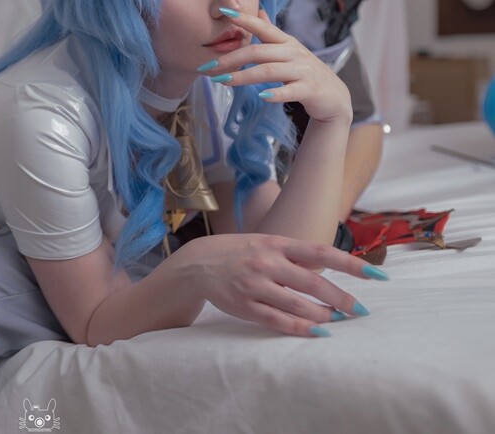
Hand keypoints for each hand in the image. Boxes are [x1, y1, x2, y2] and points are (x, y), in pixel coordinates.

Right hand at [178, 232, 385, 336]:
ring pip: (299, 306)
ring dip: (324, 316)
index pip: (321, 252)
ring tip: (338, 321)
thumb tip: (330, 266)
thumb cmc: (239, 252)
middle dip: (342, 299)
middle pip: (314, 283)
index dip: (352, 264)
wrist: (197, 264)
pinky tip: (317, 332)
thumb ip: (294, 254)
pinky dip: (301, 329)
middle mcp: (267, 263)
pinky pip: (278, 321)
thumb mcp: (265, 243)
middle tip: (360, 311)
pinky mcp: (246, 307)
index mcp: (276, 244)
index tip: (377, 275)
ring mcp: (255, 285)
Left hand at [198, 7, 351, 123]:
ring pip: (269, 71)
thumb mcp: (289, 49)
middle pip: (258, 51)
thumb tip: (259, 10)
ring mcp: (303, 71)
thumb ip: (272, 33)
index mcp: (286, 42)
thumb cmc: (305, 73)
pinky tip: (261, 97)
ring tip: (223, 81)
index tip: (224, 12)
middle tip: (207, 67)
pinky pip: (290, 90)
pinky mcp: (310, 90)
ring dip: (243, 76)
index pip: (263, 27)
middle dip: (231, 58)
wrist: (334, 98)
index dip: (245, 18)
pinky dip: (275, 94)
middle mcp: (294, 53)